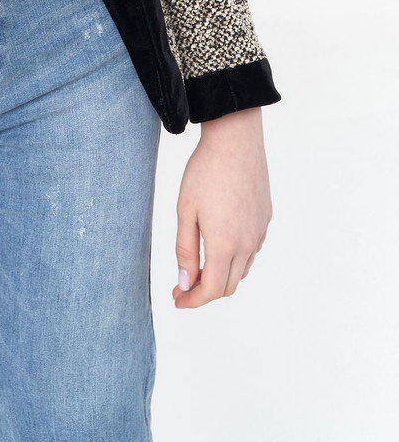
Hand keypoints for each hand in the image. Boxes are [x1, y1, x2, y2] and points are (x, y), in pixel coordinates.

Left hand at [172, 106, 271, 308]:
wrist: (235, 141)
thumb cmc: (205, 172)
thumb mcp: (185, 210)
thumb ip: (184, 249)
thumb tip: (184, 282)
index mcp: (224, 244)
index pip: (210, 290)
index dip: (192, 300)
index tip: (176, 300)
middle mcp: (246, 244)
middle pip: (227, 286)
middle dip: (204, 292)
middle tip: (181, 286)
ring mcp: (259, 233)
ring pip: (241, 270)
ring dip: (220, 275)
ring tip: (198, 266)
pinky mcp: (265, 220)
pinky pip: (251, 251)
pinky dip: (234, 258)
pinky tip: (219, 244)